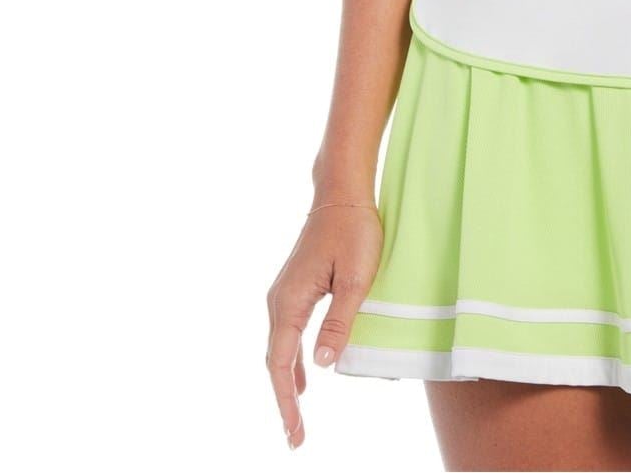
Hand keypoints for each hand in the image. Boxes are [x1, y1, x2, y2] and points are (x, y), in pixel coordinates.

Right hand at [265, 202, 382, 449]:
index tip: (296, 432)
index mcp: (289, 302)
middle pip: (275, 362)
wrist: (343, 194)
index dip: (286, 402)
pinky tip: (307, 373)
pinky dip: (294, 359)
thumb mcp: (355, 278)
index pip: (281, 364)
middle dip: (284, 400)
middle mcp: (279, 301)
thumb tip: (323, 364)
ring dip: (288, 381)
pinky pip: (289, 333)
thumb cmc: (355, 231)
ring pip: (281, 348)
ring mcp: (284, 294)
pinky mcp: (296, 287)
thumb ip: (340, 320)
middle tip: (297, 436)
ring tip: (298, 414)